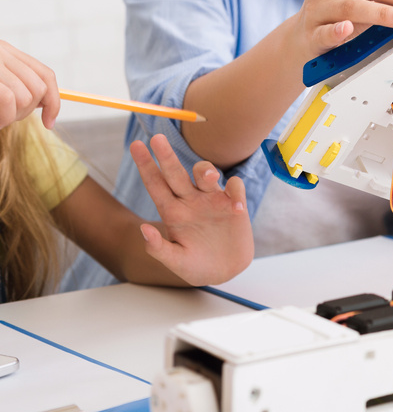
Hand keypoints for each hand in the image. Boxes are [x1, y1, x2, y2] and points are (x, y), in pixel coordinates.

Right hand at [0, 41, 59, 129]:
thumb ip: (18, 86)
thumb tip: (47, 105)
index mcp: (7, 51)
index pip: (45, 75)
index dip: (53, 101)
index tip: (49, 123)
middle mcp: (2, 51)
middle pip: (38, 88)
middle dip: (27, 111)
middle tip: (7, 119)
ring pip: (25, 97)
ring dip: (12, 117)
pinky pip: (9, 99)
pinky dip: (6, 117)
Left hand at [132, 134, 253, 285]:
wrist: (225, 272)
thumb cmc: (196, 267)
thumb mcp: (175, 262)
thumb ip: (158, 248)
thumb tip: (143, 229)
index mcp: (173, 212)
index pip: (156, 184)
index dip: (146, 165)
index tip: (136, 145)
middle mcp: (191, 201)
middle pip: (177, 172)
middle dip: (166, 155)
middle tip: (157, 139)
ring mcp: (213, 200)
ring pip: (206, 173)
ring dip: (205, 171)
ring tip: (209, 178)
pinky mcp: (235, 204)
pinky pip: (235, 187)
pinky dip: (236, 192)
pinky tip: (236, 209)